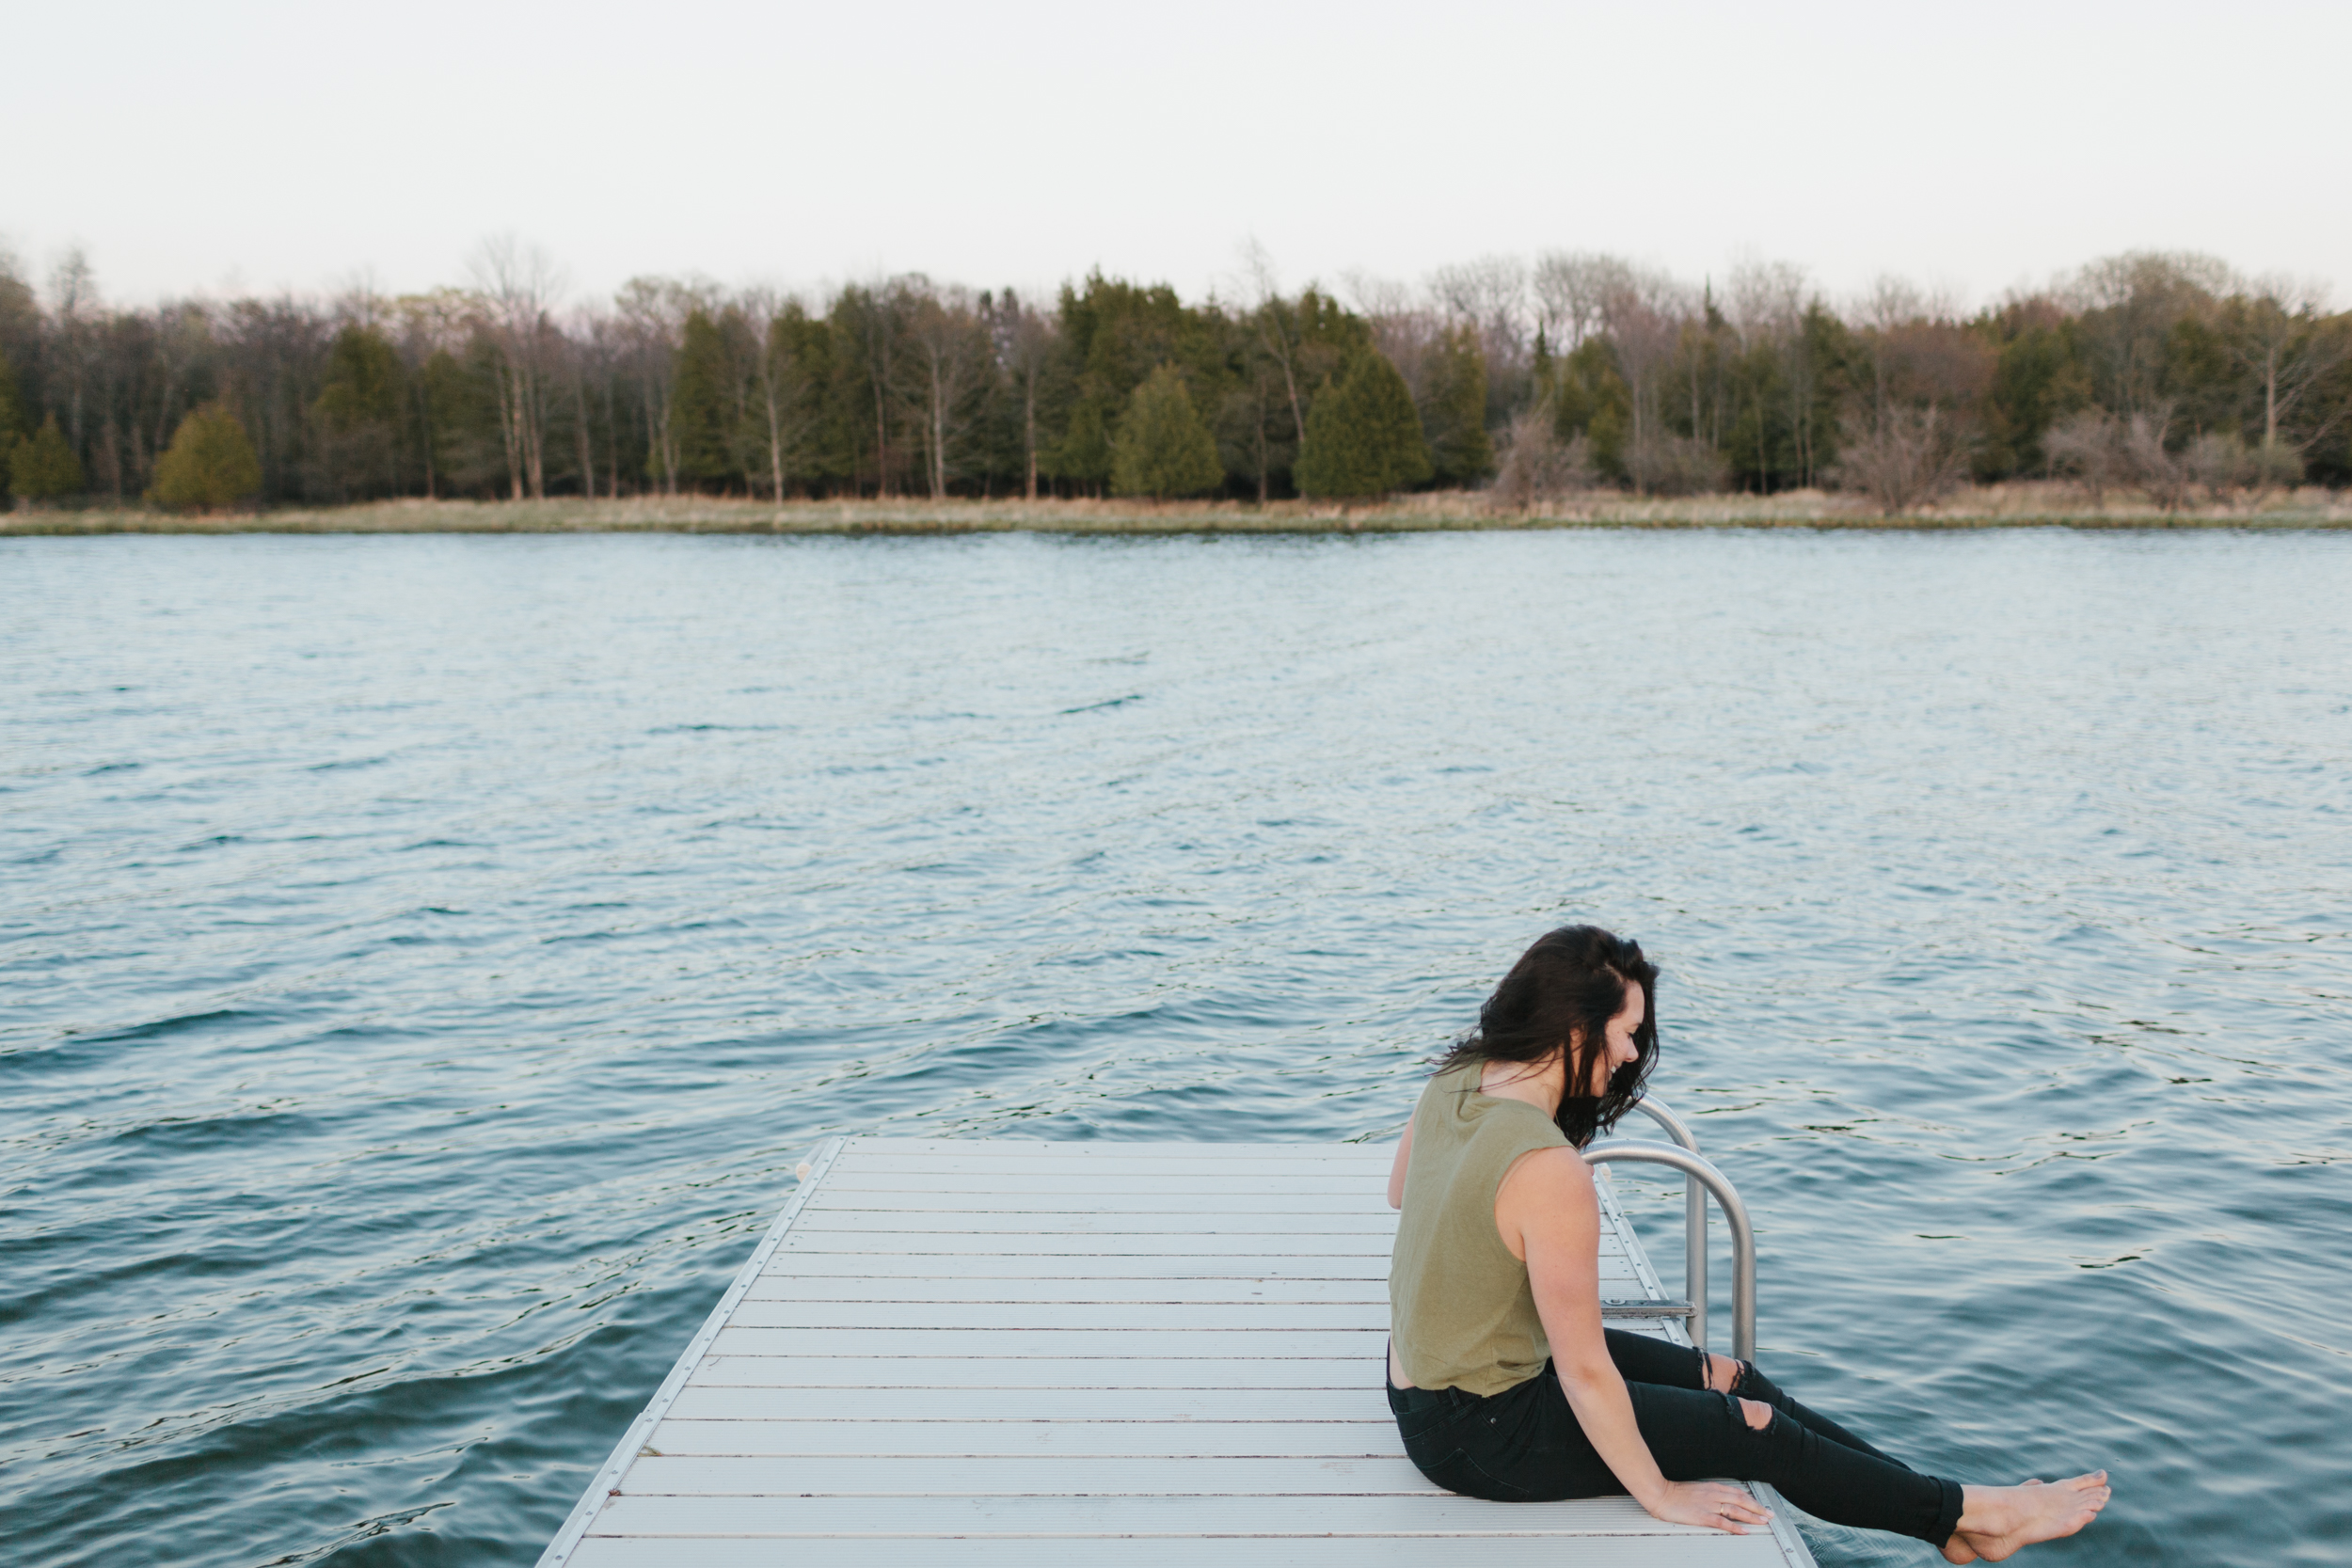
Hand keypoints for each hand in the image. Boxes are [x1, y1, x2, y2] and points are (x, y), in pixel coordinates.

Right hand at [1645, 1480, 1774, 1533]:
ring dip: (1751, 1516)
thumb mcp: (1695, 1490)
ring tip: (1763, 1522)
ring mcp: (1708, 1505)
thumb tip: (1720, 1500)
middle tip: (1769, 1514)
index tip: (1761, 1506)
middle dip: (1757, 1508)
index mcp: (1712, 1487)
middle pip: (1741, 1500)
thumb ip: (1709, 1494)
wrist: (1659, 1493)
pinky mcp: (1701, 1515)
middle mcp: (1713, 1494)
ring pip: (1735, 1510)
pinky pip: (1722, 1522)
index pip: (1737, 1492)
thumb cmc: (1674, 1493)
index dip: (1752, 1500)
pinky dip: (1735, 1526)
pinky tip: (1743, 1531)